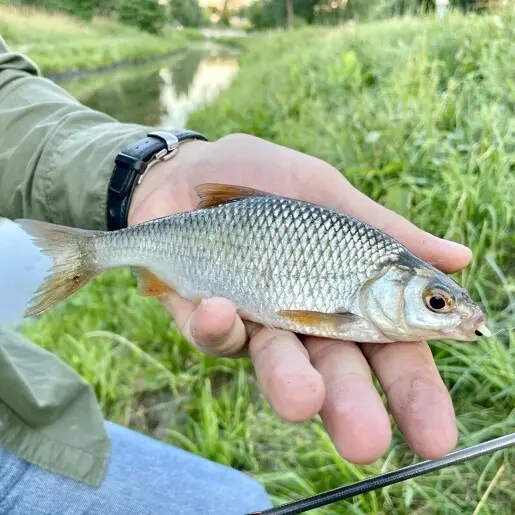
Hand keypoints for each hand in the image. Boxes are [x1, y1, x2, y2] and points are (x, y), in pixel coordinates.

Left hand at [128, 133, 471, 463]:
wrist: (190, 169)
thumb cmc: (265, 176)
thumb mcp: (326, 193)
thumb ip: (384, 229)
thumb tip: (461, 257)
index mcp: (344, 293)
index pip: (388, 348)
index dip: (413, 390)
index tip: (435, 434)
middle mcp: (303, 319)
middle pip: (334, 372)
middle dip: (351, 406)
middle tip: (365, 440)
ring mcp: (254, 324)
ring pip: (275, 364)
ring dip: (288, 382)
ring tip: (303, 400)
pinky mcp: (204, 319)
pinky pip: (214, 332)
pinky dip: (219, 324)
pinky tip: (220, 306)